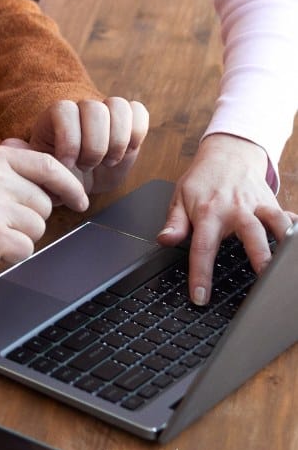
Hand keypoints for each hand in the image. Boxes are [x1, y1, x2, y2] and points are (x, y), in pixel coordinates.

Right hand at [0, 141, 88, 285]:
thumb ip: (10, 167)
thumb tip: (54, 168)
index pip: (48, 165)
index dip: (69, 185)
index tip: (79, 199)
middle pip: (44, 203)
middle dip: (30, 219)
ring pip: (38, 228)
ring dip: (19, 238)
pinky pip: (25, 249)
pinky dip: (11, 255)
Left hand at [27, 98, 148, 195]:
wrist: (80, 183)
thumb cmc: (57, 177)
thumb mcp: (38, 173)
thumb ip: (26, 158)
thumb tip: (10, 143)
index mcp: (56, 117)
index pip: (64, 110)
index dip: (69, 138)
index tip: (68, 164)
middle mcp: (81, 110)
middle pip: (93, 108)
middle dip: (94, 144)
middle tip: (88, 165)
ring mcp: (106, 113)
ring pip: (118, 106)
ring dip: (116, 140)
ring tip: (108, 161)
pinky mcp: (129, 122)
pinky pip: (138, 112)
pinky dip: (136, 133)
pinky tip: (125, 152)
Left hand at [157, 133, 297, 304]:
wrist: (227, 153)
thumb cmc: (203, 180)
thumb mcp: (180, 197)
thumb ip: (175, 222)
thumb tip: (164, 240)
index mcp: (209, 212)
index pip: (202, 247)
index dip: (201, 274)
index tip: (200, 297)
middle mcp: (236, 209)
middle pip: (250, 232)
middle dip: (259, 254)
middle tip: (264, 278)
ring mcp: (257, 205)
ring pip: (275, 223)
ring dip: (283, 241)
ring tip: (286, 264)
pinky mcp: (273, 204)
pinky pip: (288, 216)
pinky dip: (295, 227)